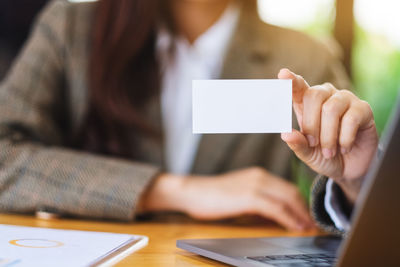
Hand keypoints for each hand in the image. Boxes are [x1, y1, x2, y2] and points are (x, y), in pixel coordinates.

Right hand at [140, 168, 314, 230]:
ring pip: (288, 198)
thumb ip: (258, 203)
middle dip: (304, 209)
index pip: (287, 188)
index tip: (307, 217)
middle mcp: (260, 176)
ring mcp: (255, 185)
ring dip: (301, 215)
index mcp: (258, 175)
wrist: (193, 192)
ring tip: (308, 227)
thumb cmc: (212, 196)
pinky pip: (277, 208)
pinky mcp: (250, 196)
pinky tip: (295, 227)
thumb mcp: (240, 197)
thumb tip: (275, 217)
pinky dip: (289, 218)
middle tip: (312, 224)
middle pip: (292, 192)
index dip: (300, 203)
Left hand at [278, 68, 378, 203]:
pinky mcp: (363, 108)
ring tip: (329, 152)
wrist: (350, 168)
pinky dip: (345, 138)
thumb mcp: (307, 154)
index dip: (291, 80)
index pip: (298, 87)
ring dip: (328, 135)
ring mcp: (345, 99)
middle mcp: (326, 96)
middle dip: (311, 125)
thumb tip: (286, 134)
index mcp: (306, 103)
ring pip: (331, 108)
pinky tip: (345, 147)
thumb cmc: (324, 156)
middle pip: (314, 96)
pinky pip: (351, 119)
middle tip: (313, 144)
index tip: (283, 74)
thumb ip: (297, 144)